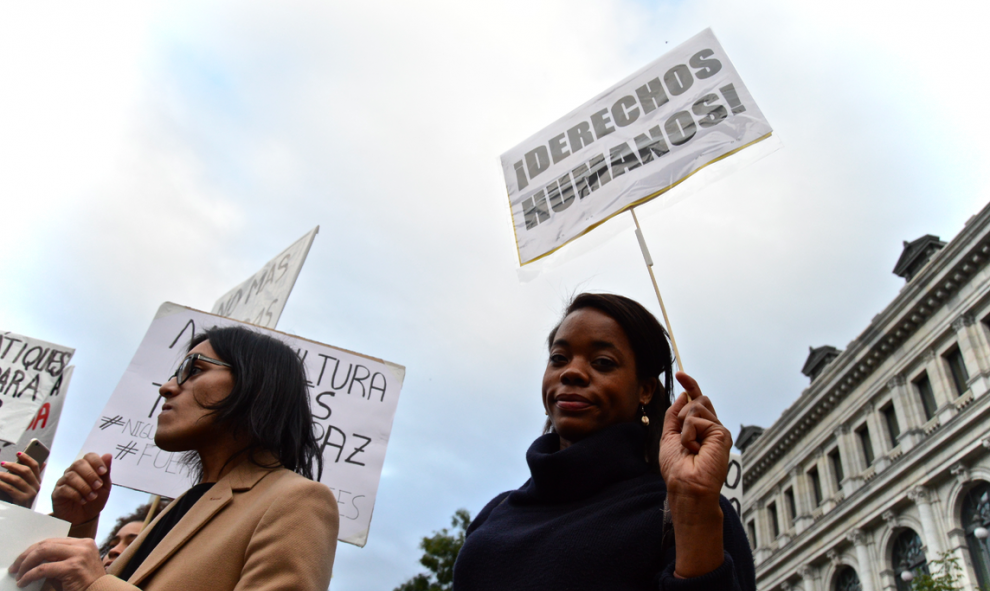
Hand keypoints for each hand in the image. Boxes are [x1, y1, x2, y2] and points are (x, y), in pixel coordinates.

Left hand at [0, 452, 44, 507]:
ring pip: (17, 479)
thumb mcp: (29, 488)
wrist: (22, 517)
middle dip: (13, 465)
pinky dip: (2, 484)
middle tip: (3, 463)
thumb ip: (33, 476)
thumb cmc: (22, 500)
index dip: (27, 458)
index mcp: (38, 482)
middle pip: (26, 471)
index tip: (18, 453)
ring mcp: (30, 493)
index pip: (35, 466)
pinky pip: (10, 488)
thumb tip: (43, 463)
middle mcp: (36, 487)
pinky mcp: (22, 499)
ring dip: (5, 475)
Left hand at [8, 537, 105, 590]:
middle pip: (46, 543)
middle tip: (15, 567)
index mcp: (84, 543)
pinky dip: (30, 575)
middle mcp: (82, 545)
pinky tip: (24, 582)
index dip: (34, 549)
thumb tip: (34, 561)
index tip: (22, 560)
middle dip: (26, 555)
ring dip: (26, 564)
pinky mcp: (73, 567)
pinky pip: (43, 568)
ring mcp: (79, 554)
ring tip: (18, 575)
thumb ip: (59, 560)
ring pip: (43, 551)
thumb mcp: (73, 568)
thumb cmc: (85, 586)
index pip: (53, 541)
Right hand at [51, 453, 111, 525]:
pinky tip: (83, 501)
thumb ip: (106, 472)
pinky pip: (64, 489)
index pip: (88, 456)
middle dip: (90, 475)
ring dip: (84, 487)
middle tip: (98, 486)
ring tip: (92, 496)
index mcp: (86, 468)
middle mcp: (73, 472)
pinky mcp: (57, 493)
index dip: (96, 462)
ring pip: (71, 476)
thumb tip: (108, 455)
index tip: (104, 472)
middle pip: (78, 464)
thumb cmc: (95, 499)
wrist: (84, 518)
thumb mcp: (104, 487)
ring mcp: (63, 482)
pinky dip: (76, 495)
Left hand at [658, 372, 732, 578]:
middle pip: (697, 400)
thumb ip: (675, 415)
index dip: (690, 385)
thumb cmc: (677, 468)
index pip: (696, 401)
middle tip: (684, 441)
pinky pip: (697, 420)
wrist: (686, 486)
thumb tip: (683, 394)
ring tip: (689, 448)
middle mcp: (711, 427)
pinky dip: (689, 434)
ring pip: (696, 408)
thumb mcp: (669, 436)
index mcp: (699, 428)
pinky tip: (695, 450)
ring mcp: (718, 430)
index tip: (680, 373)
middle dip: (683, 415)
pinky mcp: (722, 434)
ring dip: (684, 428)